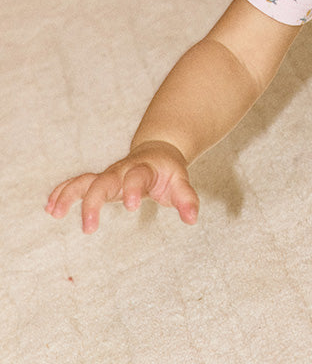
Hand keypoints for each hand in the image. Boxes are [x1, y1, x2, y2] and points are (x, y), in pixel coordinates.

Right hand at [46, 140, 198, 233]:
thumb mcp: (180, 182)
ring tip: (55, 212)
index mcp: (143, 169)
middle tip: (88, 228)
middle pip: (103, 181)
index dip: (133, 190)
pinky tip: (51, 207)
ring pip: (85, 180)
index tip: (132, 207)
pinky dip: (63, 192)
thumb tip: (192, 219)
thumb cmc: (167, 172)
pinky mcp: (98, 180)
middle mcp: (122, 170)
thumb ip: (186, 199)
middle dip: (94, 202)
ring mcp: (108, 175)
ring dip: (69, 194)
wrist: (158, 152)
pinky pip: (77, 183)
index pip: (136, 177)